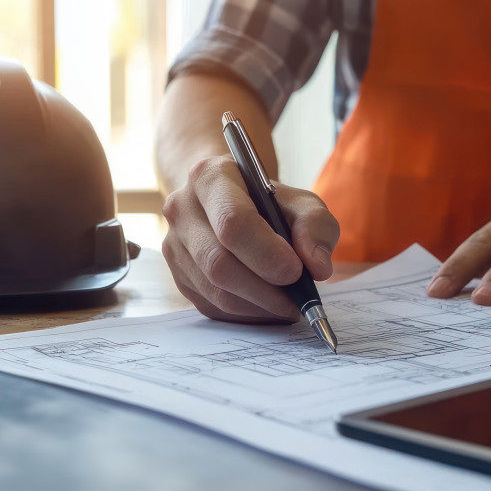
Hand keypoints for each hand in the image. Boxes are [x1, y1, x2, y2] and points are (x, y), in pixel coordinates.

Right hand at [162, 155, 339, 322]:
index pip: (233, 222)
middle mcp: (181, 209)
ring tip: (289, 303)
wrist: (231, 204)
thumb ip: (316, 227)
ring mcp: (174, 246)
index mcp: (209, 177)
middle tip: (297, 298)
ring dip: (259, 305)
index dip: (266, 253)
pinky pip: (213, 307)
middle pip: (218, 262)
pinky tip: (268, 305)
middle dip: (264, 288)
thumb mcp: (301, 202)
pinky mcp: (179, 276)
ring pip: (216, 291)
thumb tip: (316, 267)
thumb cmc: (268, 202)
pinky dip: (248, 313)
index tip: (296, 271)